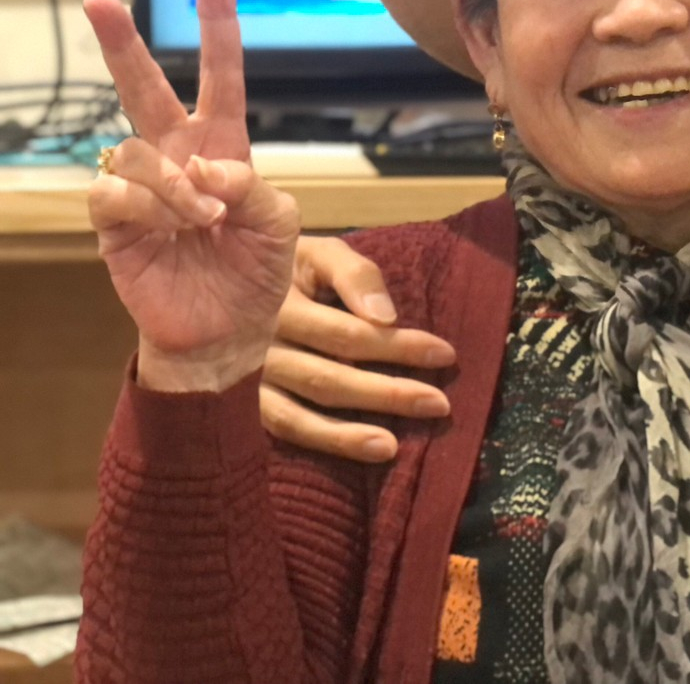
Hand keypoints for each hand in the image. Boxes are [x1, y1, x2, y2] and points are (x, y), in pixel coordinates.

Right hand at [84, 0, 299, 391]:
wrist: (226, 335)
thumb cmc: (256, 274)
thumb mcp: (280, 224)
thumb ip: (254, 187)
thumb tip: (205, 167)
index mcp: (224, 147)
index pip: (221, 76)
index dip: (217, 26)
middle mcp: (178, 157)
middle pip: (146, 91)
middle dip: (123, 45)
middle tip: (100, 0)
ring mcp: (142, 189)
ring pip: (136, 151)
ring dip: (175, 182)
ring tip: (204, 217)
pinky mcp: (114, 223)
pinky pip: (116, 194)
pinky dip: (151, 207)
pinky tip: (173, 230)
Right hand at [261, 236, 457, 462]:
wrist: (226, 281)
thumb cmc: (292, 268)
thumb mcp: (323, 255)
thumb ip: (356, 276)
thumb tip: (386, 318)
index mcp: (281, 301)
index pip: (349, 331)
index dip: (399, 346)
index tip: (446, 355)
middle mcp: (259, 343)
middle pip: (330, 376)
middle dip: (388, 393)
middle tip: (440, 405)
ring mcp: (247, 378)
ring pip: (302, 411)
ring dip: (351, 433)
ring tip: (394, 446)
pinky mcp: (242, 403)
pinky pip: (284, 428)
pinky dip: (323, 441)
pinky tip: (362, 452)